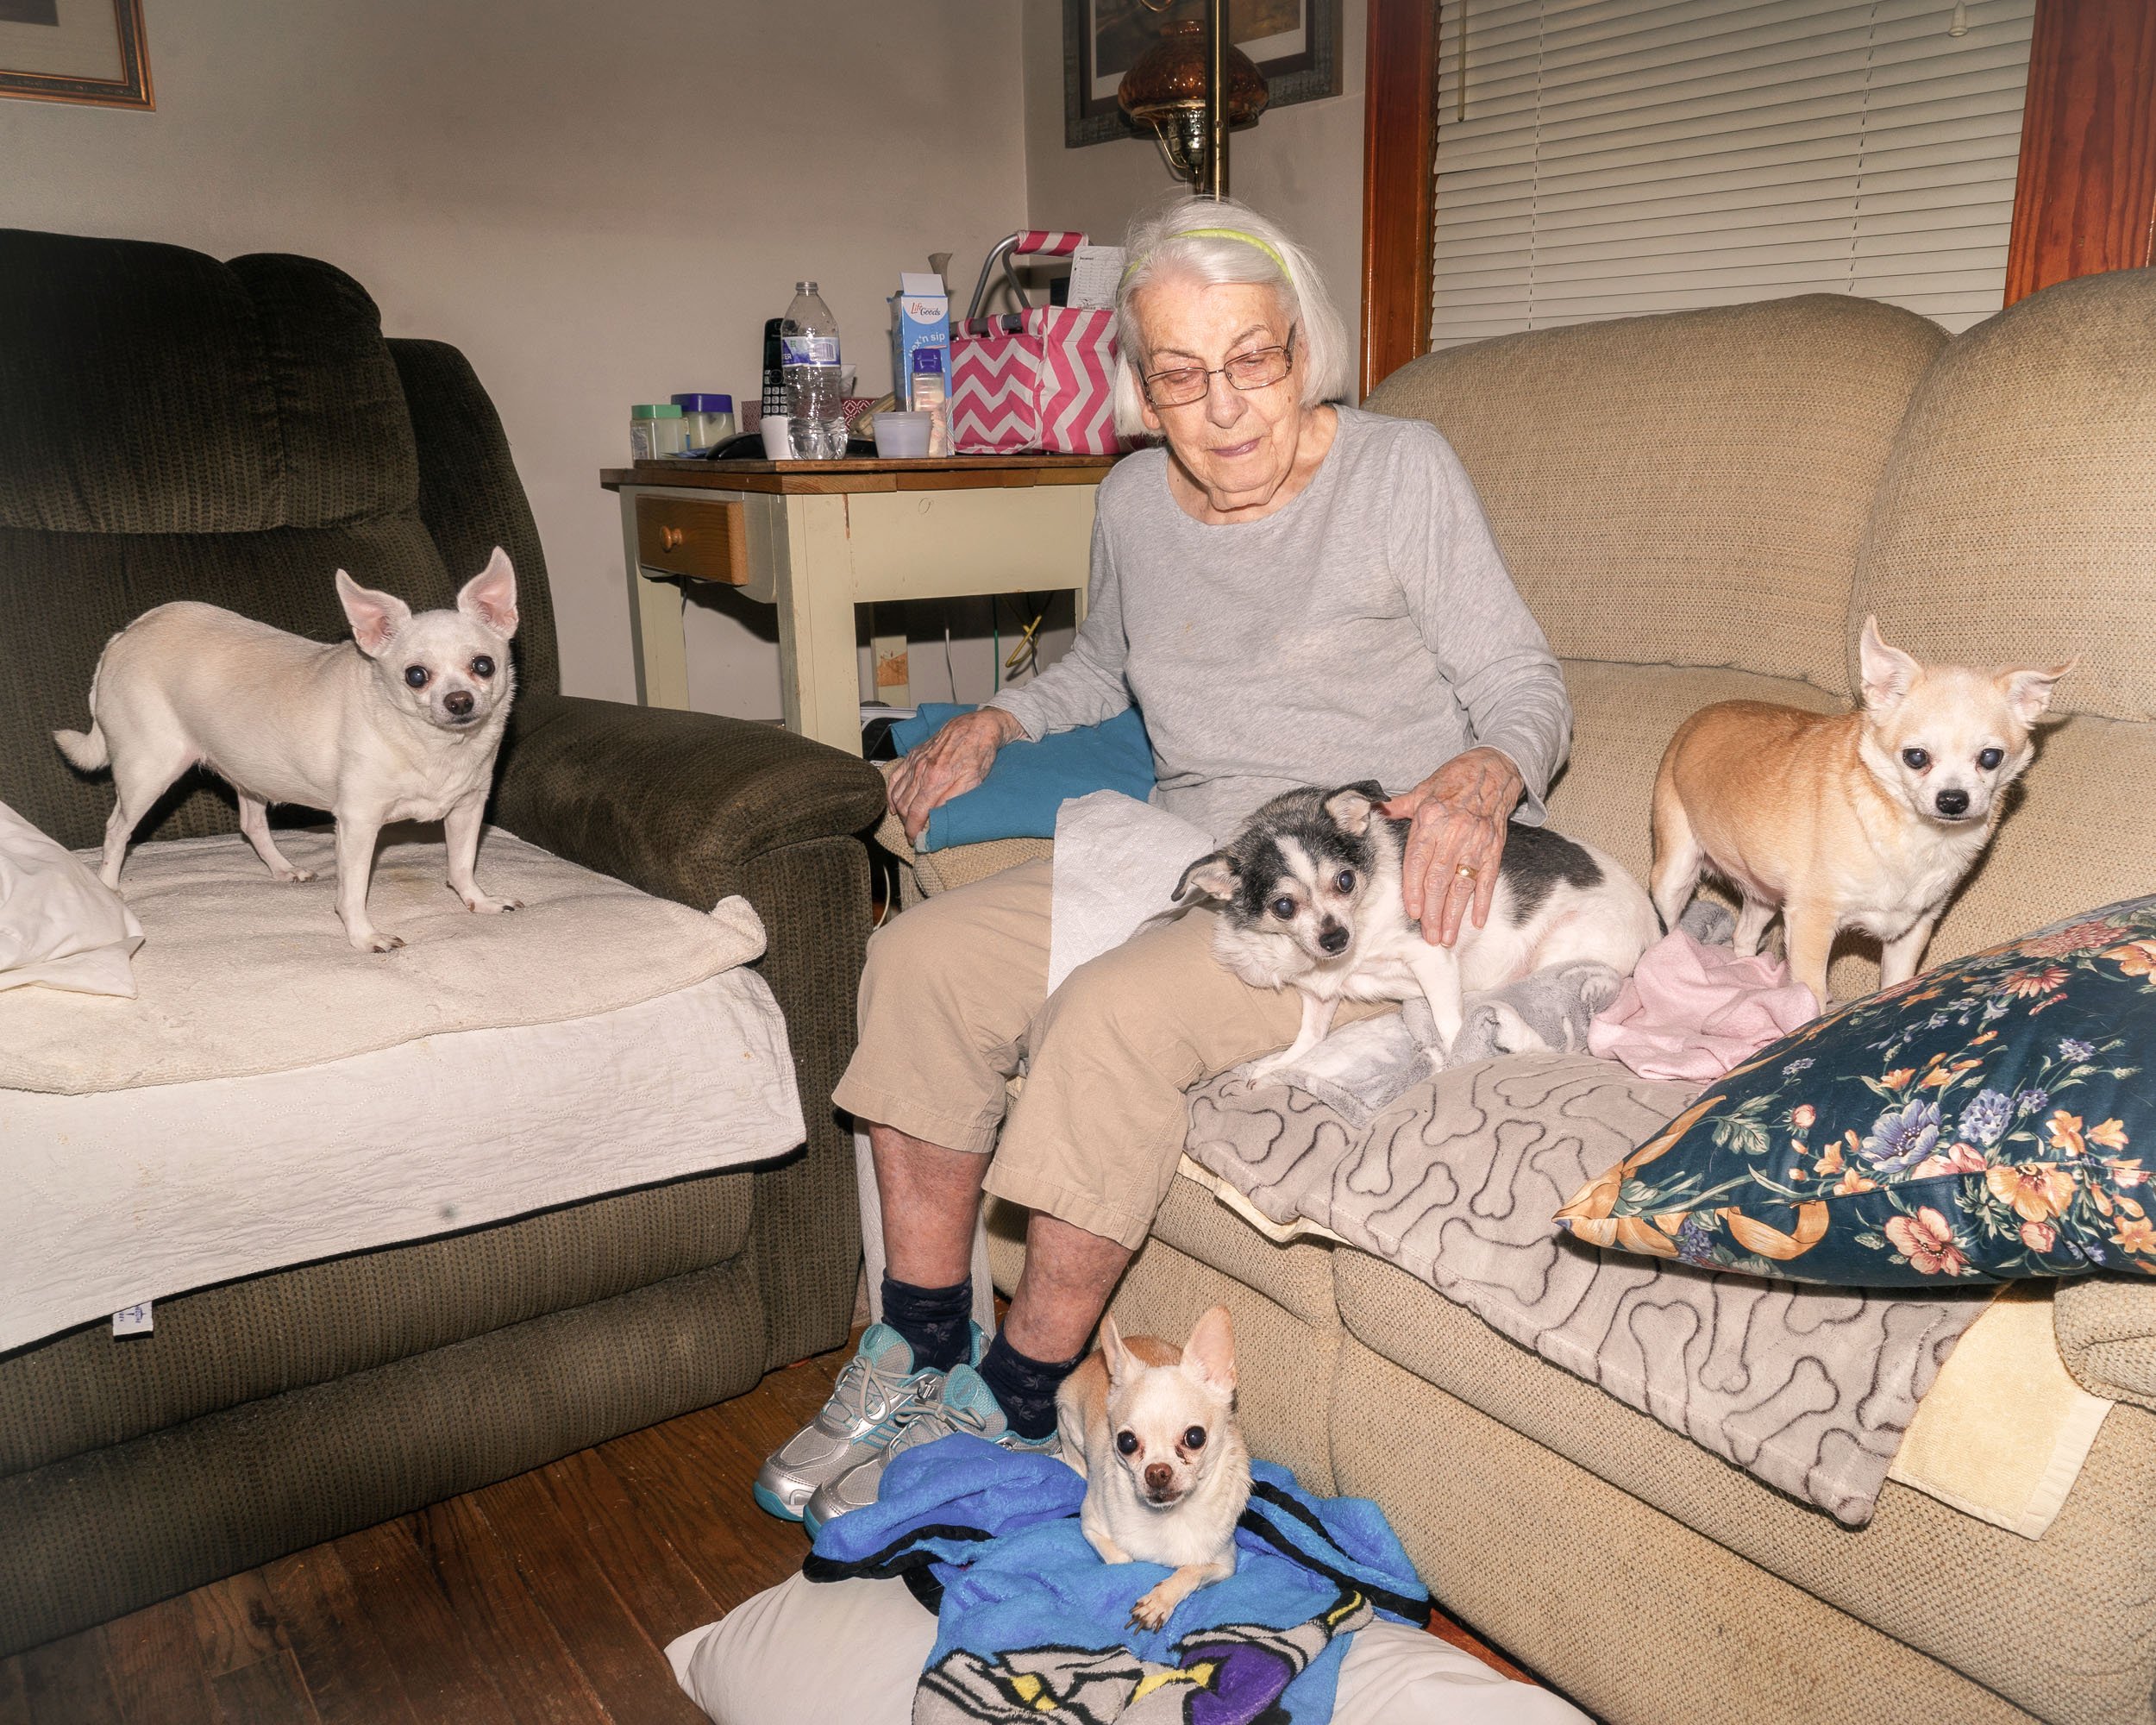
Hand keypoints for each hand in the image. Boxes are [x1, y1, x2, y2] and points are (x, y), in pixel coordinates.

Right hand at [888, 707, 1022, 842]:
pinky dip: (891, 793)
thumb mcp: (973, 781)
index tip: (915, 840)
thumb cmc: (978, 754)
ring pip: (897, 794)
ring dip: (900, 811)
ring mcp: (914, 762)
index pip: (916, 813)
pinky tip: (894, 804)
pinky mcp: (913, 755)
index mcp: (935, 780)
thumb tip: (935, 817)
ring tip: (907, 822)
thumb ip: (952, 800)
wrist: (977, 727)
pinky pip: (895, 777)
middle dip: (907, 824)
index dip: (913, 830)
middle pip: (904, 806)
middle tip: (914, 834)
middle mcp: (920, 771)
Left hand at [1382, 747, 1524, 946]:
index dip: (1414, 889)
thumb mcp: (1422, 789)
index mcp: (1430, 819)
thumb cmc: (1453, 779)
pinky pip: (1487, 878)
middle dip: (1433, 912)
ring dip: (1454, 914)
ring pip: (1462, 885)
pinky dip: (1482, 901)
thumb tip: (1372, 811)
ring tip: (1448, 937)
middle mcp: (1454, 832)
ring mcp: (1476, 842)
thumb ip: (1398, 807)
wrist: (1493, 769)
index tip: (1412, 913)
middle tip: (1430, 937)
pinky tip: (1476, 921)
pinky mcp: (1494, 847)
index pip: (1418, 861)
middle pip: (1439, 879)